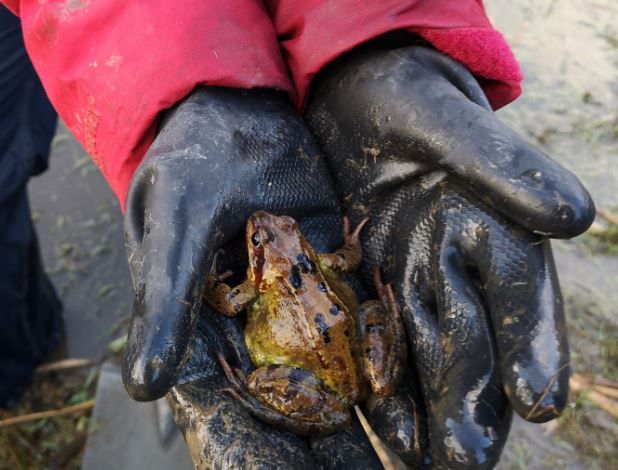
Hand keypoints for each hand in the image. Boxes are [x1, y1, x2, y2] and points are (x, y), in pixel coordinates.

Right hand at [123, 87, 382, 467]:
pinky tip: (417, 386)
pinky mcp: (333, 271)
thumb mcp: (177, 225)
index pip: (222, 408)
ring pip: (330, 369)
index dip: (248, 453)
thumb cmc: (194, 160)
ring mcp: (296, 301)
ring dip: (363, 413)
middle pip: (285, 403)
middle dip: (320, 446)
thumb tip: (145, 387)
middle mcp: (252, 326)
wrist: (241, 109)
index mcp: (200, 327)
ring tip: (408, 458)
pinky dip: (385, 351)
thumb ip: (167, 301)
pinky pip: (360, 317)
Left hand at [306, 44, 594, 467]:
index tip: (540, 402)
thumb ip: (507, 169)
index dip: (534, 347)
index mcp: (497, 229)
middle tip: (468, 461)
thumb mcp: (453, 126)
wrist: (363, 97)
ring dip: (431, 411)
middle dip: (476, 403)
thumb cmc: (412, 100)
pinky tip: (381, 425)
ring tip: (428, 462)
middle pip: (477, 342)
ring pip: (429, 354)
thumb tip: (578, 215)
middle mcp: (462, 266)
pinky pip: (379, 338)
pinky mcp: (372, 282)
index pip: (523, 297)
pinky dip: (381, 381)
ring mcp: (416, 279)